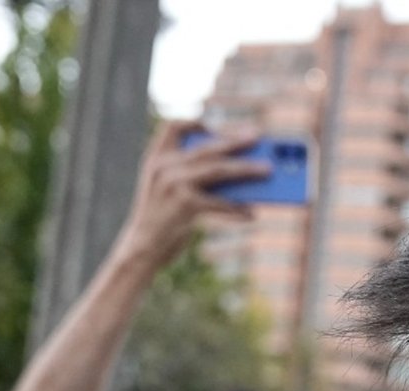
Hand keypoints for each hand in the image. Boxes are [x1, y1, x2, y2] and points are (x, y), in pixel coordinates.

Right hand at [113, 120, 272, 268]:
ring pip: (218, 169)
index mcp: (156, 159)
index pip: (172, 126)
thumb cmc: (159, 222)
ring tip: (267, 170)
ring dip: (246, 169)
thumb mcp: (167, 192)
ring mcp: (174, 184)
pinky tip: (251, 213)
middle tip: (256, 137)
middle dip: (234, 141)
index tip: (212, 128)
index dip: (194, 123)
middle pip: (206, 147)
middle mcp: (164, 166)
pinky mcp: (185, 204)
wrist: (140, 249)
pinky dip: (238, 208)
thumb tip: (236, 175)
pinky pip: (220, 202)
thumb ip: (189, 177)